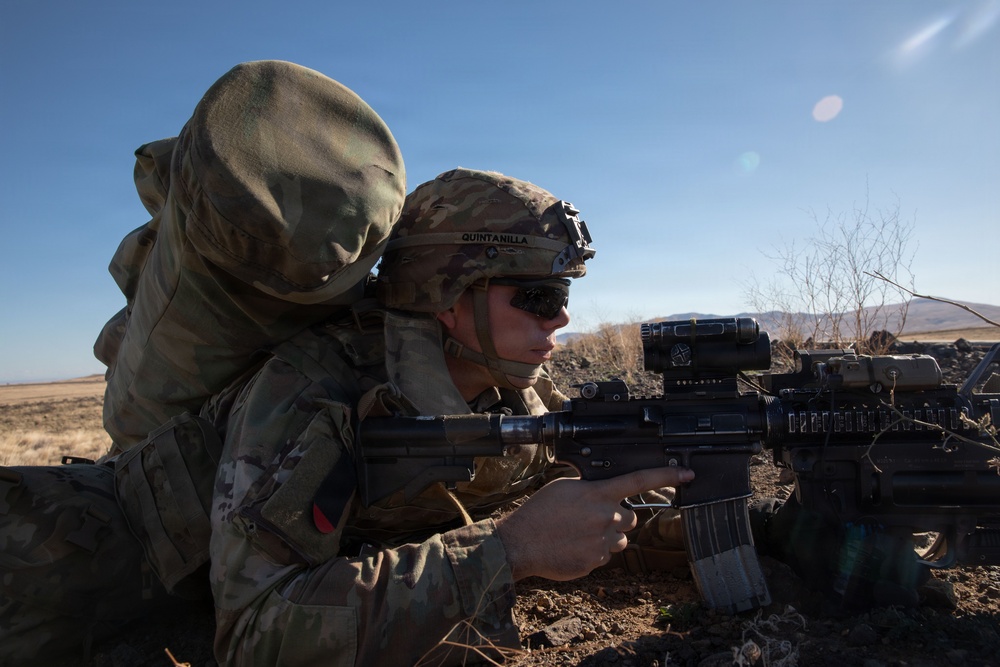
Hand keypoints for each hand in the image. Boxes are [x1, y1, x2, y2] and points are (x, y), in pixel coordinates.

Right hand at [495, 466, 693, 580]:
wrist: (521, 543)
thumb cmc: (539, 512)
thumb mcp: (565, 488)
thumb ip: (591, 488)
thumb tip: (605, 493)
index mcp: (598, 494)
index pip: (640, 481)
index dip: (667, 477)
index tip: (687, 475)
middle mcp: (606, 516)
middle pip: (631, 518)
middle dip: (617, 518)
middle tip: (592, 519)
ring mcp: (603, 542)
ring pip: (620, 539)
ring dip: (607, 536)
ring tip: (579, 534)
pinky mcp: (596, 562)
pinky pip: (604, 556)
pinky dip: (593, 552)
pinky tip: (573, 547)